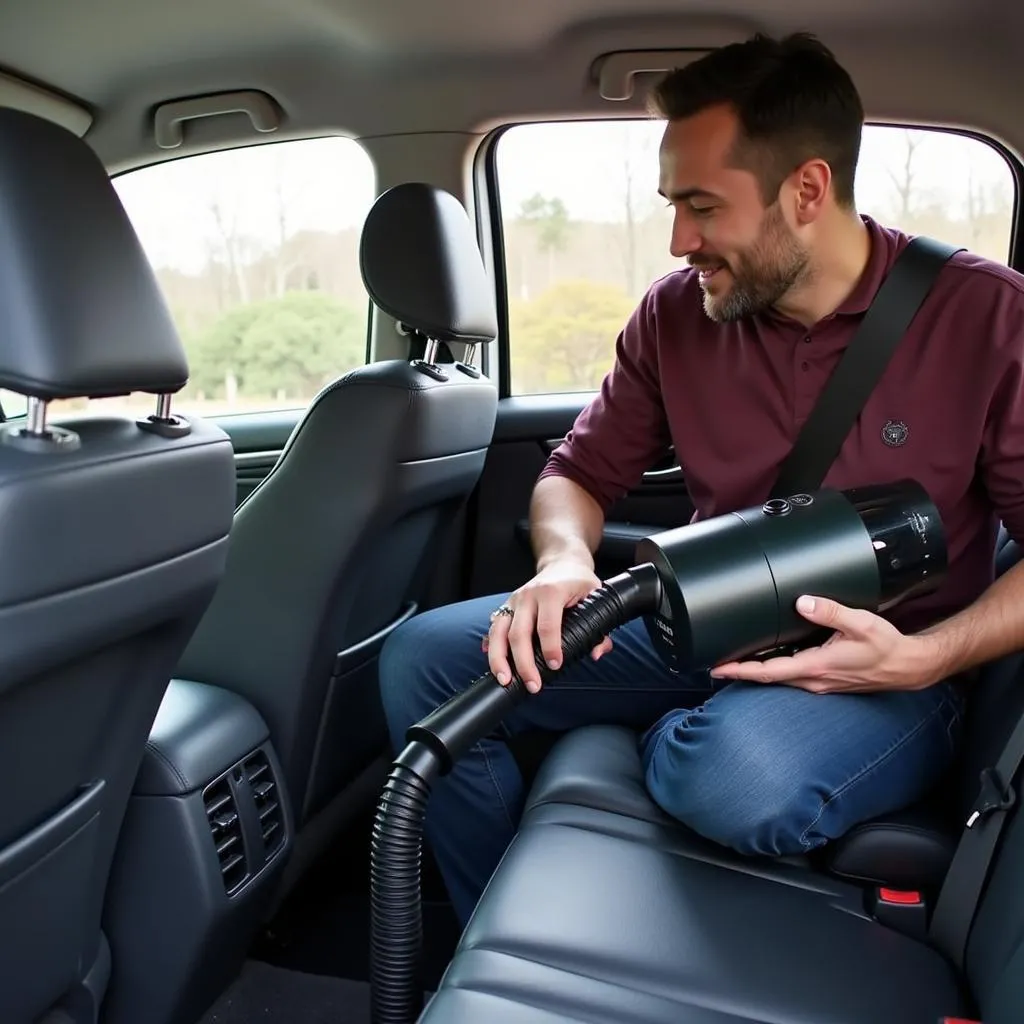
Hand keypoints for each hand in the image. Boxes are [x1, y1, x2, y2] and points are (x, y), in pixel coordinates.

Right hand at [483, 560, 610, 692]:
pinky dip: (490, 646)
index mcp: (551, 593)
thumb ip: (599, 627)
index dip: (550, 648)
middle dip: (523, 663)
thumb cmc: (579, 582)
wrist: (562, 562)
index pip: (548, 625)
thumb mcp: (596, 597)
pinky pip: (493, 628)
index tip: (555, 666)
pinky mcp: (506, 605)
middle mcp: (529, 596)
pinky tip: (493, 663)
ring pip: (498, 631)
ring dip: (499, 658)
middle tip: (532, 685)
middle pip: (519, 633)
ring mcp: (514, 600)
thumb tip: (596, 653)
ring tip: (504, 680)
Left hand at [709, 595, 935, 693]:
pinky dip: (776, 670)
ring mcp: (819, 684)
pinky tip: (769, 660)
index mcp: (816, 666)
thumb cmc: (887, 647)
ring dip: (757, 672)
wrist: (908, 667)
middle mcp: (814, 680)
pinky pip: (793, 677)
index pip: (769, 672)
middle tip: (717, 665)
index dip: (741, 670)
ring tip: (736, 661)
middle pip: (768, 678)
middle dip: (742, 672)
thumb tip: (804, 602)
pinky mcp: (825, 681)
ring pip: (780, 679)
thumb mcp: (861, 623)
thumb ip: (831, 612)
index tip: (718, 669)